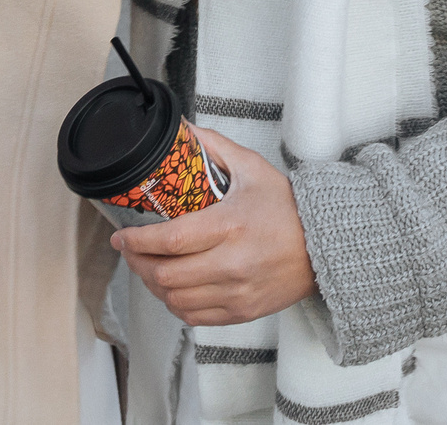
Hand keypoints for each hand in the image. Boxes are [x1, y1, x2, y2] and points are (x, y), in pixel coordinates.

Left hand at [112, 128, 315, 324]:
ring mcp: (237, 292)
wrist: (326, 246)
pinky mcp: (242, 311)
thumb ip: (215, 148)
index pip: (170, 240)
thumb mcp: (252, 168)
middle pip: (166, 274)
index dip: (136, 241)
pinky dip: (176, 304)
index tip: (121, 237)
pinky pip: (195, 317)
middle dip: (138, 264)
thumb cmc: (288, 208)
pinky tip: (172, 288)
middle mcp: (232, 263)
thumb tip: (183, 129)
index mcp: (230, 225)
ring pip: (175, 300)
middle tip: (130, 251)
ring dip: (153, 285)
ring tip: (147, 268)